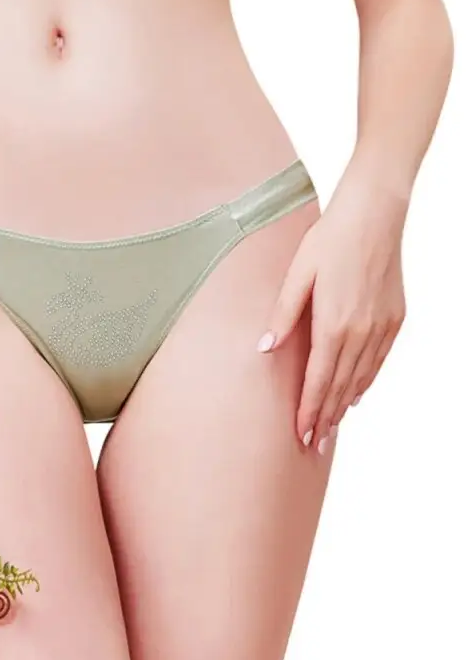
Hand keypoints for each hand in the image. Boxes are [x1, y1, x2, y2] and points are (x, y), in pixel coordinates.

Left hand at [257, 169, 407, 453]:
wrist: (374, 215)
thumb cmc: (328, 241)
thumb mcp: (296, 277)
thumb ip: (281, 317)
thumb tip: (264, 351)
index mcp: (333, 325)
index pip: (318, 381)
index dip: (310, 411)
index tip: (302, 436)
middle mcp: (360, 333)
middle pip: (341, 387)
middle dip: (326, 418)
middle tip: (314, 444)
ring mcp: (381, 327)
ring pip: (362, 378)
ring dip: (346, 405)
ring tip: (332, 428)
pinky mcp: (395, 318)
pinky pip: (379, 360)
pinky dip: (366, 381)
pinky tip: (357, 394)